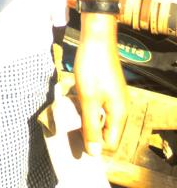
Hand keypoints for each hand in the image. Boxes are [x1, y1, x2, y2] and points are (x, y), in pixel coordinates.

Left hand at [73, 26, 127, 155]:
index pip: (109, 143)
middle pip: (104, 131)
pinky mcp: (106, 89)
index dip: (92, 142)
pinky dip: (85, 102)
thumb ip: (90, 126)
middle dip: (86, 126)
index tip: (74, 131)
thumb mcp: (88, 98)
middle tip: (69, 116)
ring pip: (98, 117)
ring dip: (84, 113)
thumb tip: (94, 152)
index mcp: (119, 114)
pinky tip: (73, 92)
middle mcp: (120, 108)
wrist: (96, 37)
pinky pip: (96, 104)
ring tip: (70, 102)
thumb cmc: (92, 66)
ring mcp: (114, 98)